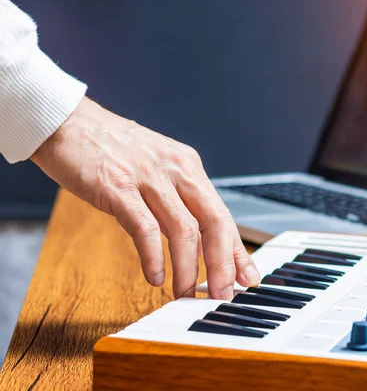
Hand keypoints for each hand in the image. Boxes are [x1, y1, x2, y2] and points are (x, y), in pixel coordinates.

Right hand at [30, 97, 260, 298]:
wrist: (67, 122)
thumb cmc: (112, 150)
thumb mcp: (158, 171)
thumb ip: (179, 205)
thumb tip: (199, 246)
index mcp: (188, 167)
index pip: (222, 214)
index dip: (237, 250)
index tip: (248, 277)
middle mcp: (176, 169)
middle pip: (213, 222)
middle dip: (222, 264)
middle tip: (223, 295)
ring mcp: (148, 177)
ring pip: (183, 230)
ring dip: (188, 269)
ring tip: (185, 294)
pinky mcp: (117, 186)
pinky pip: (145, 228)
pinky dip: (153, 257)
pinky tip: (154, 276)